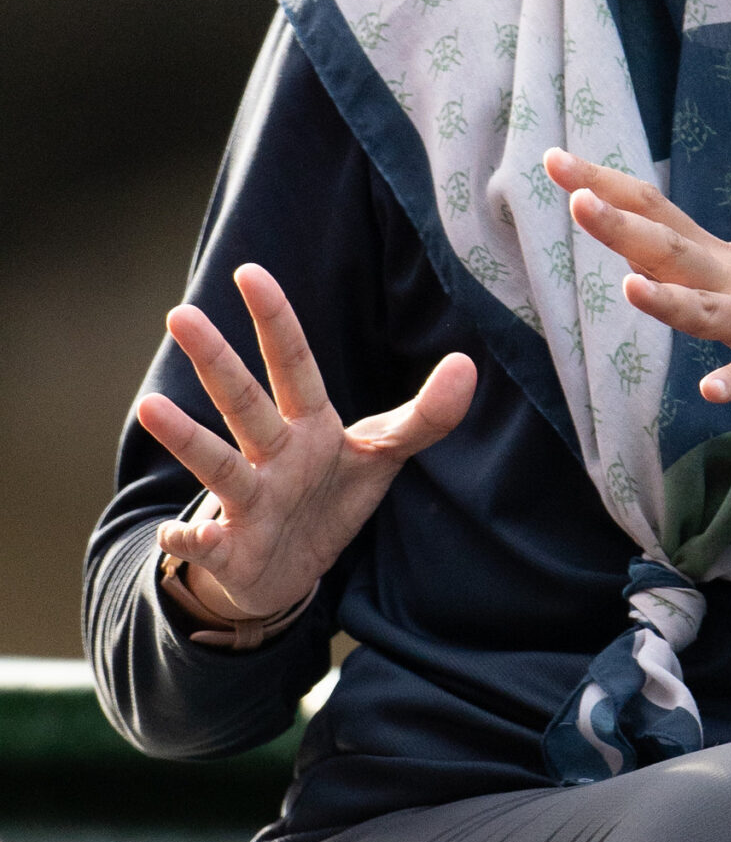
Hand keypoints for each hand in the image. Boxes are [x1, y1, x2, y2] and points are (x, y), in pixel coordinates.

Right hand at [136, 264, 475, 620]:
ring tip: (150, 405)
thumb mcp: (383, 453)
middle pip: (246, 403)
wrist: (288, 569)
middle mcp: (271, 454)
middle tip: (180, 314)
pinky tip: (180, 536)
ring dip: (186, 437)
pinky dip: (191, 542)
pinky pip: (207, 546)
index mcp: (307, 425)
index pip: (293, 364)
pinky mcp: (232, 552)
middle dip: (217, 362)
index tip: (249, 272)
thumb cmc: (331, 494)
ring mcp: (248, 501)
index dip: (276, 321)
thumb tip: (468, 364)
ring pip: (218, 465)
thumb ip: (427, 415)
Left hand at [545, 153, 730, 406]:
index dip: (604, 185)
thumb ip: (690, 264)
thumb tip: (630, 255)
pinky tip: (709, 389)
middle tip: (574, 198)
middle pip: (669, 248)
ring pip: (706, 310)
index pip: (653, 210)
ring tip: (628, 290)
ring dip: (668, 300)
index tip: (553, 159)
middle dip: (620, 227)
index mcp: (718, 257)